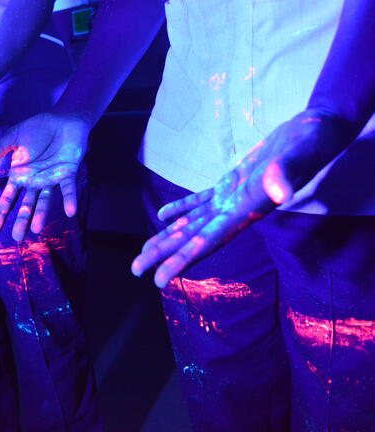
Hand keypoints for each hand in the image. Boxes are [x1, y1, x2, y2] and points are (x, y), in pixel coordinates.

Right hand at [0, 112, 89, 240]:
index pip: (8, 198)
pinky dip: (69, 200)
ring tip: (35, 230)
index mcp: (20, 175)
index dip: (1, 213)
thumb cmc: (38, 129)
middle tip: (17, 237)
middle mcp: (34, 181)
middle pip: (26, 204)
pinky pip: (68, 188)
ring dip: (40, 214)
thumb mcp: (13, 138)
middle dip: (21, 220)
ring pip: (44, 201)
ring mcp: (51, 179)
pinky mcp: (67, 173)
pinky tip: (70, 212)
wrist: (62, 119)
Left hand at [131, 109, 353, 287]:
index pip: (208, 241)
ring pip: (193, 222)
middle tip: (135, 270)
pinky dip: (182, 208)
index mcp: (246, 210)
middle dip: (164, 254)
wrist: (318, 131)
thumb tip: (279, 191)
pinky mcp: (232, 183)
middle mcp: (235, 210)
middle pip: (193, 238)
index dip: (182, 260)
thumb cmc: (313, 143)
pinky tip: (164, 215)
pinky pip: (201, 200)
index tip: (159, 279)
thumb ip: (288, 173)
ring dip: (168, 237)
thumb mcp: (302, 154)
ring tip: (143, 252)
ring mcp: (232, 198)